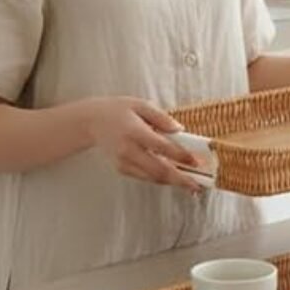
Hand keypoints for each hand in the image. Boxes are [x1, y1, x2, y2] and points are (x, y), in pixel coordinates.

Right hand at [87, 97, 205, 193]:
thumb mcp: (141, 105)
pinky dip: (160, 179)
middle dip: (180, 179)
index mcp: (135, 132)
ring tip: (191, 185)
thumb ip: (162, 118)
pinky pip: (145, 177)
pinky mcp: (122, 169)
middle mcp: (129, 150)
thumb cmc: (118, 110)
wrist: (92, 122)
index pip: (162, 147)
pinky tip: (174, 178)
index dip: (181, 156)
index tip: (196, 161)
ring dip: (173, 182)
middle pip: (158, 169)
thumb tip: (180, 129)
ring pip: (153, 177)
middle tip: (197, 185)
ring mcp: (124, 162)